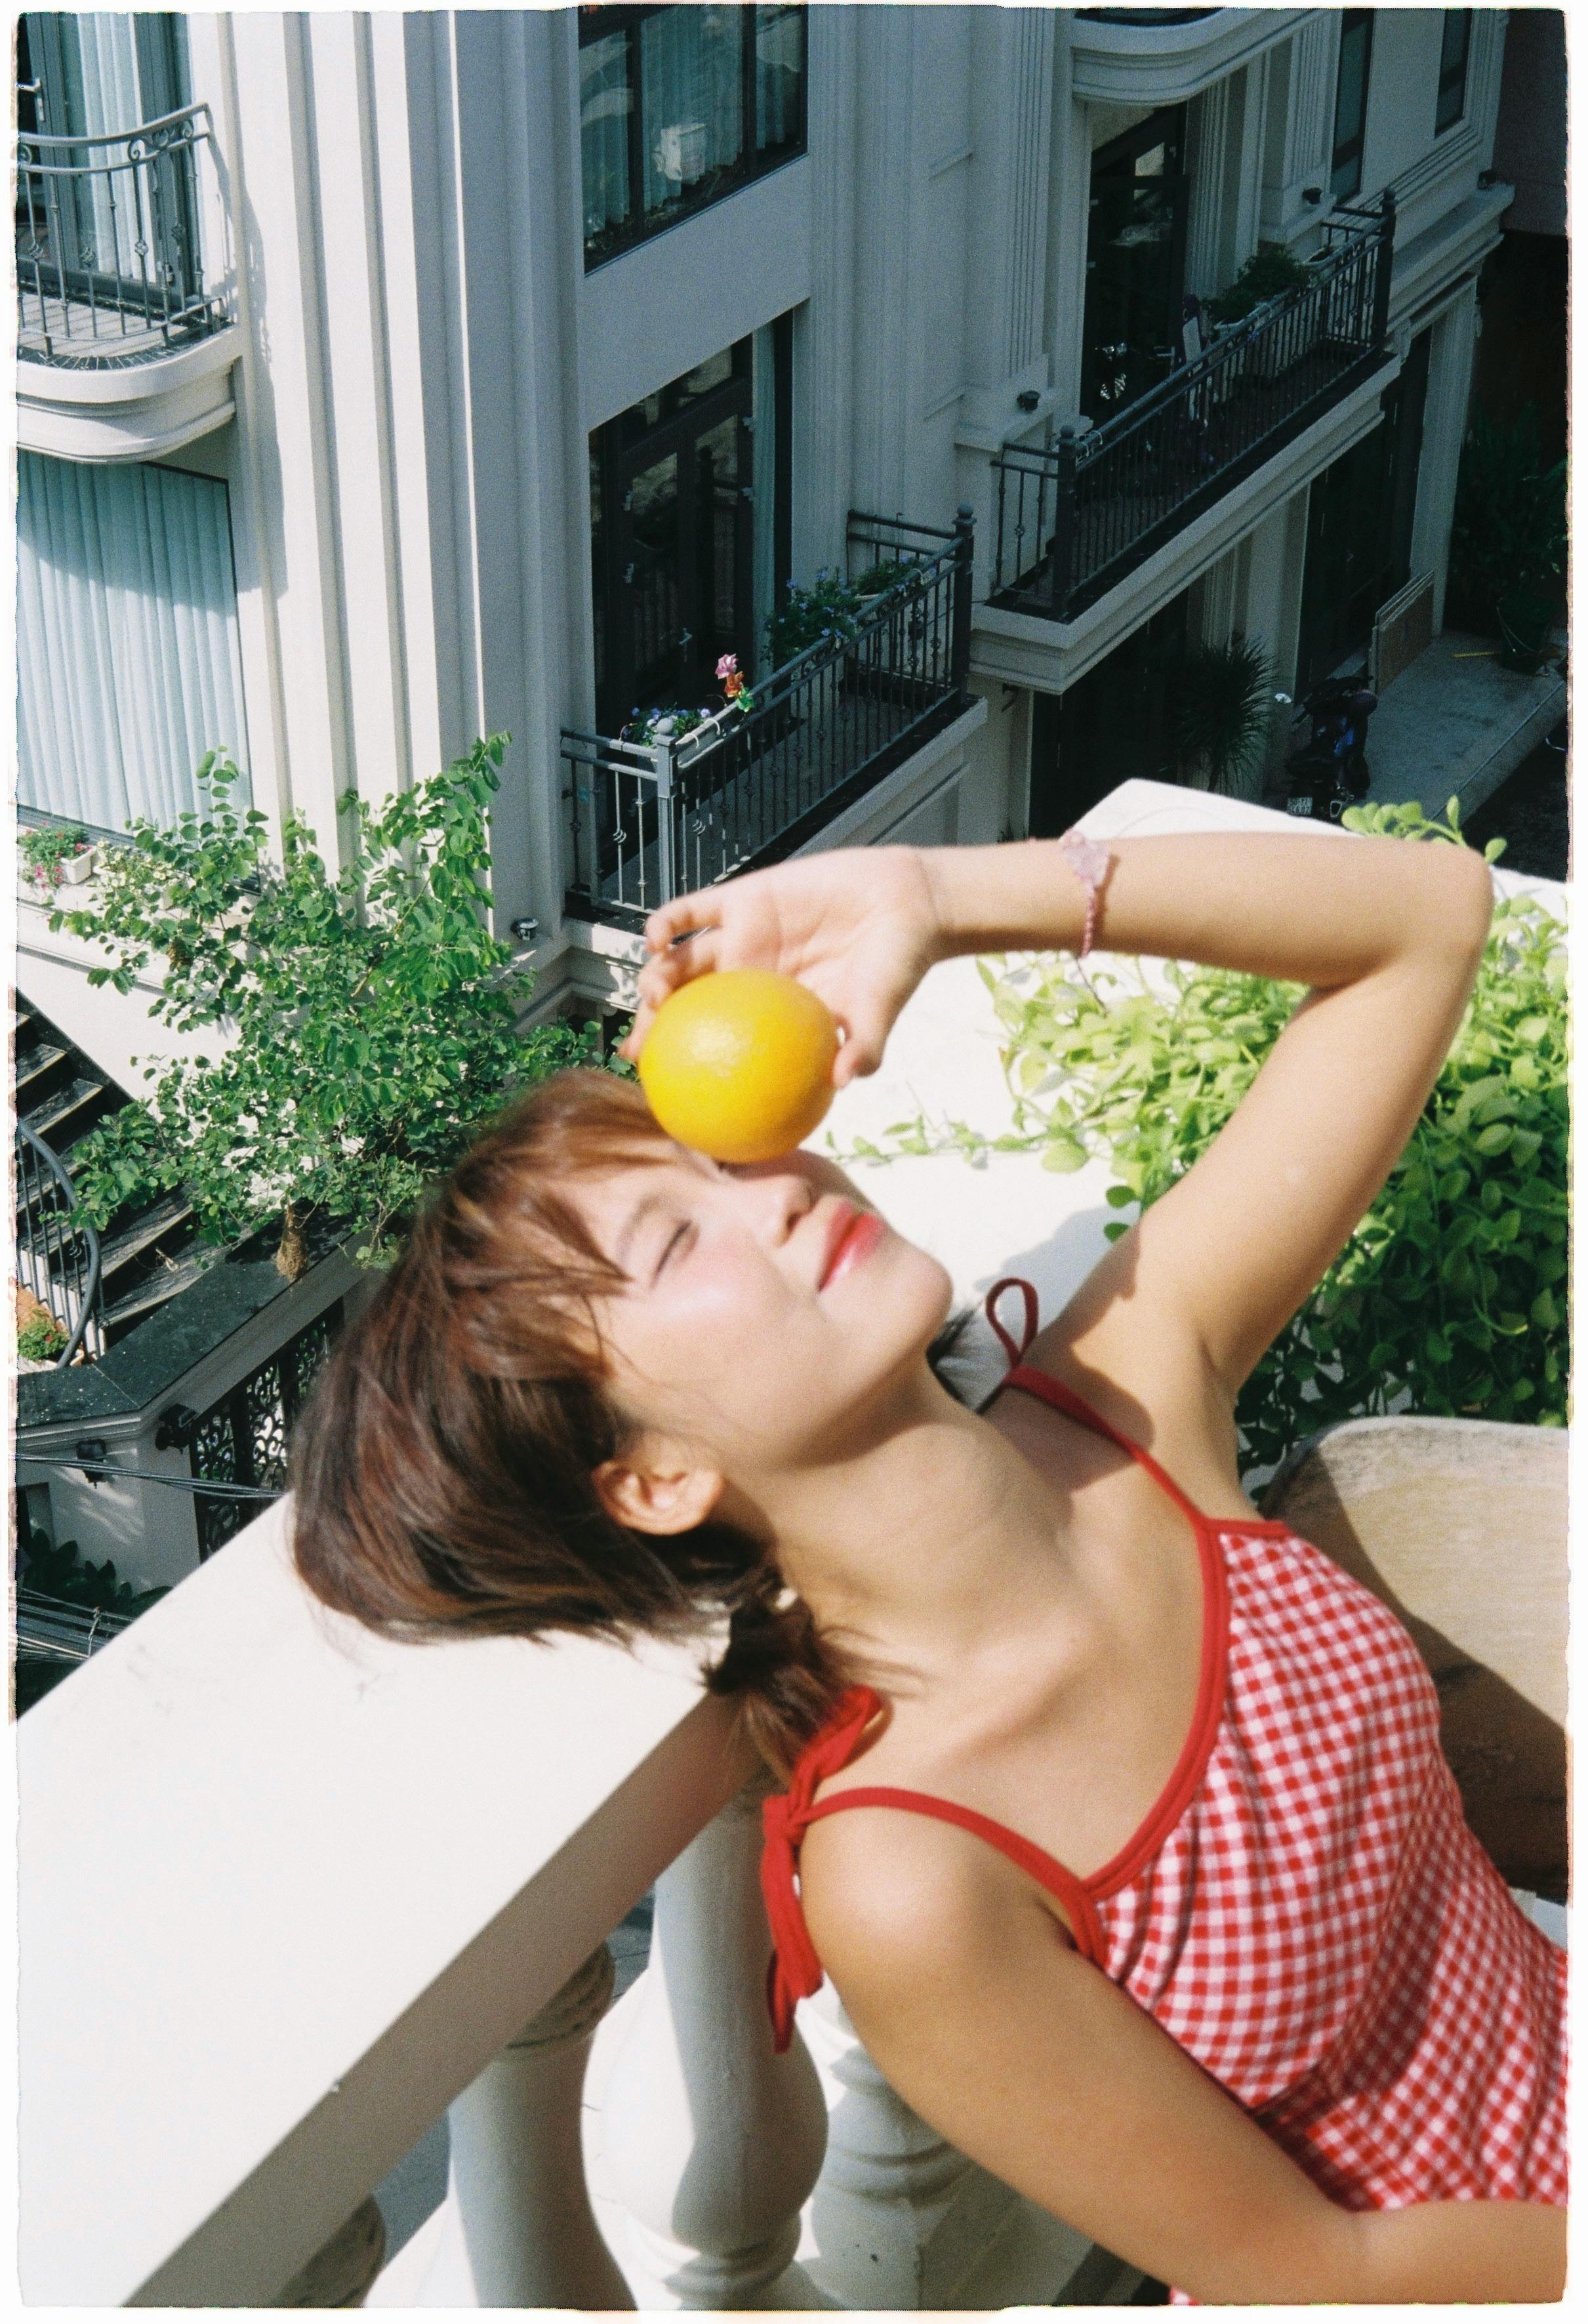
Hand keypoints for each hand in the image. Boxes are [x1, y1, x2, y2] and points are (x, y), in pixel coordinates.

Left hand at [617, 847, 944, 1086]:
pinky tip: (655, 938)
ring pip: (681, 960)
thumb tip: (846, 1081)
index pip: (719, 1044)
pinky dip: (666, 922)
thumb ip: (863, 1046)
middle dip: (652, 1028)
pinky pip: (692, 910)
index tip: (665, 1089)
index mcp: (773, 1013)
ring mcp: (742, 937)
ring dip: (655, 977)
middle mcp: (749, 977)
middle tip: (637, 1049)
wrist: (908, 902)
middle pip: (686, 1006)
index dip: (687, 1066)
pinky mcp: (743, 899)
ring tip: (654, 995)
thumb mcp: (879, 1010)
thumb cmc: (896, 963)